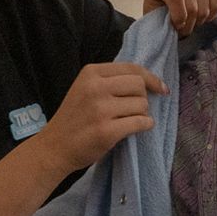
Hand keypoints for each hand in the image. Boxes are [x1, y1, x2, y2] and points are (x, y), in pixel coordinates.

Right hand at [39, 61, 166, 173]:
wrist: (54, 147)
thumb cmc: (74, 118)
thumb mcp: (85, 88)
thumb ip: (110, 81)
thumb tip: (149, 82)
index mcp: (91, 72)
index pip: (132, 68)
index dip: (151, 78)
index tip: (162, 89)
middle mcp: (95, 87)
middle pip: (139, 85)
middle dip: (143, 98)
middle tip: (133, 109)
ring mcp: (101, 109)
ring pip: (142, 104)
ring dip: (142, 114)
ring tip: (127, 121)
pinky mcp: (107, 131)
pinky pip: (141, 123)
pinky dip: (145, 126)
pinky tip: (138, 128)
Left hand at [143, 0, 216, 33]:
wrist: (171, 5)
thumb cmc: (160, 14)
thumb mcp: (155, 19)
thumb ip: (161, 21)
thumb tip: (179, 26)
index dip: (178, 17)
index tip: (176, 26)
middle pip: (192, 6)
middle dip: (189, 24)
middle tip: (183, 27)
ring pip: (205, 8)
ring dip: (199, 21)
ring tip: (192, 21)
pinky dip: (212, 16)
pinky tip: (203, 14)